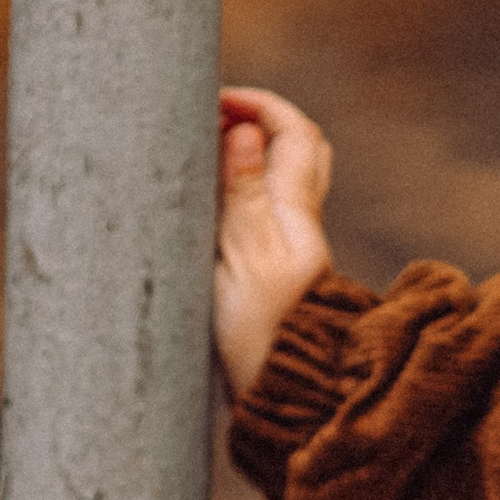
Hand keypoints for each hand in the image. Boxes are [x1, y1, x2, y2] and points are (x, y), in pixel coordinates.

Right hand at [215, 87, 332, 400]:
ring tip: (199, 154)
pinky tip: (206, 201)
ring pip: (281, 180)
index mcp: (294, 213)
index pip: (293, 132)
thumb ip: (240, 194)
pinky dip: (241, 190)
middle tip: (206, 119)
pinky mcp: (276, 273)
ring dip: (248, 156)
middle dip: (257, 121)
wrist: (286, 398)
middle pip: (297, 150)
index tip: (215, 100)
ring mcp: (291, 249)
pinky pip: (265, 211)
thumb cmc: (260, 335)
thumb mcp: (241, 259)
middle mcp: (301, 225)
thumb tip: (244, 132)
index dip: (257, 105)